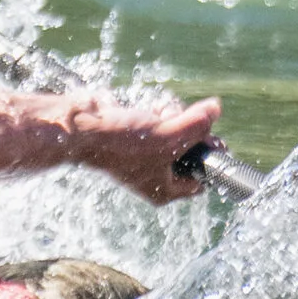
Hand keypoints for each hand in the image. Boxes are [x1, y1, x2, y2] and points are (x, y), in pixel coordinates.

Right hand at [62, 93, 221, 202]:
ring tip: (161, 112)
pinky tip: (151, 109)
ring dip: (174, 117)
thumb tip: (216, 109)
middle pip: (190, 151)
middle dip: (189, 131)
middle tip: (186, 121)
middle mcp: (155, 175)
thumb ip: (197, 124)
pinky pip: (157, 123)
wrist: (81, 128)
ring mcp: (144, 155)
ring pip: (175, 132)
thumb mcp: (169, 136)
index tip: (212, 136)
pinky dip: (157, 112)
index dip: (210, 156)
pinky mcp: (133, 136)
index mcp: (165, 189)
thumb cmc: (122, 142)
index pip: (202, 177)